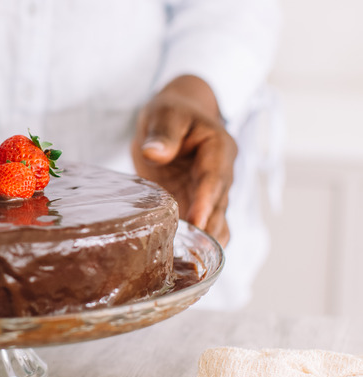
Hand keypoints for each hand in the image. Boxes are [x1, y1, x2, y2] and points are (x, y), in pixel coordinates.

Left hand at [131, 75, 236, 245]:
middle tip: (190, 253)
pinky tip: (180, 262)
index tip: (196, 222)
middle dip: (207, 229)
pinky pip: (201, 227)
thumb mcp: (165, 114)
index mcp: (219, 149)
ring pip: (215, 222)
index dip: (206, 201)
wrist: (173, 118)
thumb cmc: (172, 113)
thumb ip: (162, 133)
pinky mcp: (197, 205)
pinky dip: (195, 245)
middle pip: (219, 206)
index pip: (215, 178)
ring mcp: (211, 193)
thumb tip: (155, 153)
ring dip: (203, 242)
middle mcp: (221, 175)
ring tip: (185, 263)